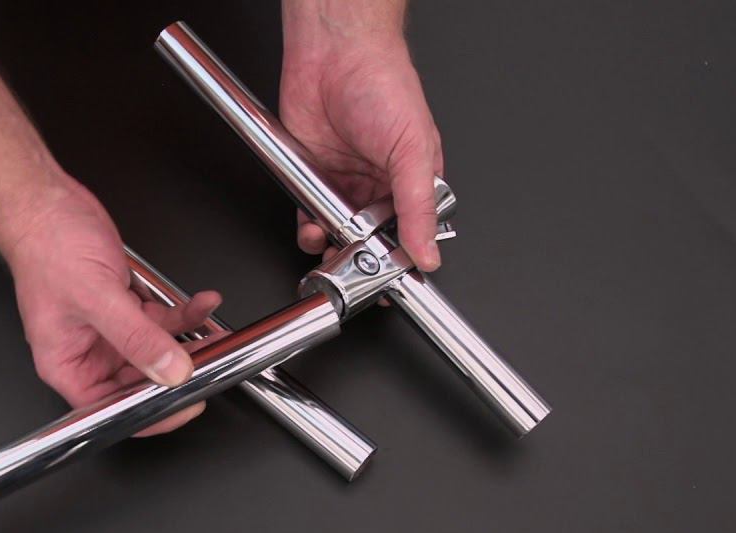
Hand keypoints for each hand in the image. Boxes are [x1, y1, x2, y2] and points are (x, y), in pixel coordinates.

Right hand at [0, 179, 221, 435]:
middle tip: (206, 365)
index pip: (110, 408)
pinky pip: (158, 320)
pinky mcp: (123, 305)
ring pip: (154, 348)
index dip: (149, 413)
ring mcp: (107, 328)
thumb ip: (136, 337)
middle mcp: (86, 351)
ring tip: (213, 332)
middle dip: (174, 370)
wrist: (48, 202)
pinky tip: (201, 304)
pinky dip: (183, 313)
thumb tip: (170, 370)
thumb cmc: (46, 246)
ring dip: (186, 340)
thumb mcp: (96, 296)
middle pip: (138, 380)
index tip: (183, 406)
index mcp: (66, 363)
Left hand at [280, 29, 444, 269]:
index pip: (412, 232)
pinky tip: (311, 228)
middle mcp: (381, 185)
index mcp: (415, 179)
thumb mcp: (413, 151)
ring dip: (331, 246)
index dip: (401, 257)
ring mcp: (347, 183)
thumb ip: (418, 207)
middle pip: (372, 239)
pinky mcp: (314, 178)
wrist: (335, 55)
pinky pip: (310, 216)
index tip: (391, 275)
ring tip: (331, 246)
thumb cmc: (384, 85)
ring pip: (340, 232)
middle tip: (355, 264)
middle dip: (362, 256)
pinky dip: (307, 229)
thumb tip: (428, 252)